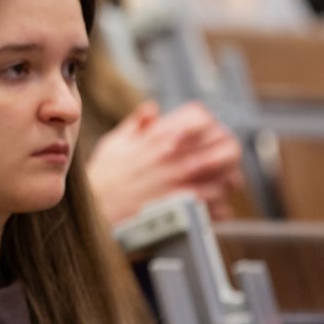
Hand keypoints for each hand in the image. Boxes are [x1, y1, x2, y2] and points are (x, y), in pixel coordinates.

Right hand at [86, 101, 244, 224]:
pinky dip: (219, 207)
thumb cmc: (102, 179)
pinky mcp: (185, 209)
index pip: (203, 117)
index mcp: (161, 136)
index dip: (208, 124)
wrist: (95, 213)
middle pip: (227, 146)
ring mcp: (183, 183)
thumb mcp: (115, 143)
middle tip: (221, 159)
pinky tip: (210, 206)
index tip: (205, 133)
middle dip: (227, 151)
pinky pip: (219, 206)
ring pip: (228, 177)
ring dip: (226, 180)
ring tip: (218, 184)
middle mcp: (176, 157)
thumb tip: (152, 111)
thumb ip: (137, 124)